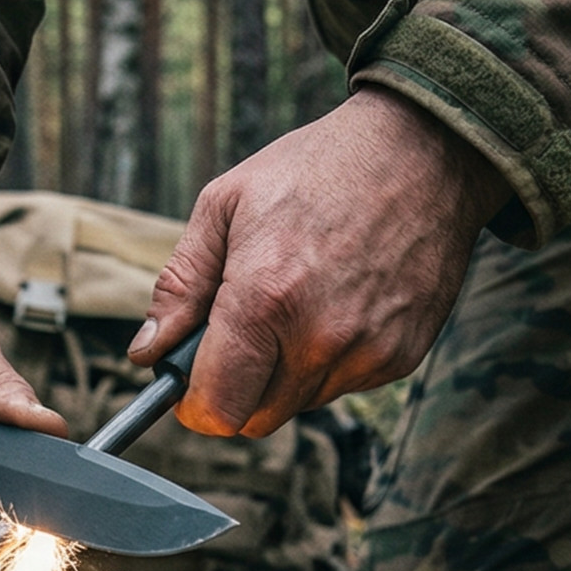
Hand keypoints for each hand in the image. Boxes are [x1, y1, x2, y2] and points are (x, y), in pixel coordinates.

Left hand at [130, 86, 512, 437]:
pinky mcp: (402, 357)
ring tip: (298, 300)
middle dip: (237, 386)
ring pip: (300, 404)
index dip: (194, 402)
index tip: (192, 380)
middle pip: (256, 419)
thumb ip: (180, 286)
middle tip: (242, 330)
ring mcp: (367, 352)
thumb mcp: (224, 205)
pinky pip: (344, 385)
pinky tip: (338, 301)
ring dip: (284, 372)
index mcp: (265, 299)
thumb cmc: (317, 169)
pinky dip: (330, 359)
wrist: (421, 151)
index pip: (217, 409)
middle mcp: (320, 338)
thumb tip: (148, 351)